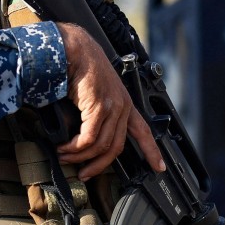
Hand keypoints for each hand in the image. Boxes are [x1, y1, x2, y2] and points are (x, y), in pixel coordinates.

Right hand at [54, 23, 165, 180]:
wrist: (75, 49)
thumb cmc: (80, 66)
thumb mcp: (93, 94)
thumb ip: (93, 114)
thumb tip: (81, 137)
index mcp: (124, 103)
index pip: (143, 131)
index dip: (151, 151)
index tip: (159, 167)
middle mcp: (122, 106)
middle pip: (116, 148)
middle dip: (99, 166)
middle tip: (84, 174)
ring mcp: (112, 106)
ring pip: (101, 146)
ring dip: (80, 157)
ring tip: (65, 157)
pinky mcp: (99, 107)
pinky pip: (89, 137)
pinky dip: (76, 147)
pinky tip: (65, 148)